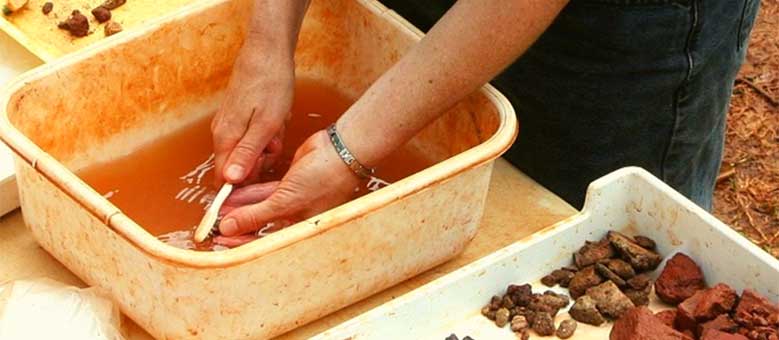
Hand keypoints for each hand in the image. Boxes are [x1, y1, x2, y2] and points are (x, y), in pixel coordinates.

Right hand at [211, 50, 293, 183]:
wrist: (267, 52)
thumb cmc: (271, 86)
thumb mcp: (266, 125)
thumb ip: (247, 154)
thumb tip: (229, 180)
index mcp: (226, 138)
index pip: (225, 178)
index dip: (246, 181)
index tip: (264, 167)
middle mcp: (221, 133)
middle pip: (239, 166)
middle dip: (261, 159)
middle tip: (276, 140)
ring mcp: (228, 123)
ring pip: (248, 149)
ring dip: (268, 143)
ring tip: (278, 124)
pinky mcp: (237, 115)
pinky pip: (252, 135)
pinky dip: (268, 131)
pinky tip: (276, 117)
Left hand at [215, 130, 360, 244]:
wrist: (340, 151)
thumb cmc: (323, 180)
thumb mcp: (285, 201)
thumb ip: (256, 215)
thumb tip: (228, 228)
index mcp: (299, 230)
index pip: (265, 242)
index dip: (241, 242)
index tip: (220, 241)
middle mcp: (296, 217)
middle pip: (260, 224)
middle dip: (238, 222)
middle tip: (214, 223)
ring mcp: (293, 199)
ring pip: (261, 206)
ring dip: (241, 206)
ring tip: (219, 206)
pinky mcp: (291, 183)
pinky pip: (266, 191)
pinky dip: (251, 192)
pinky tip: (234, 192)